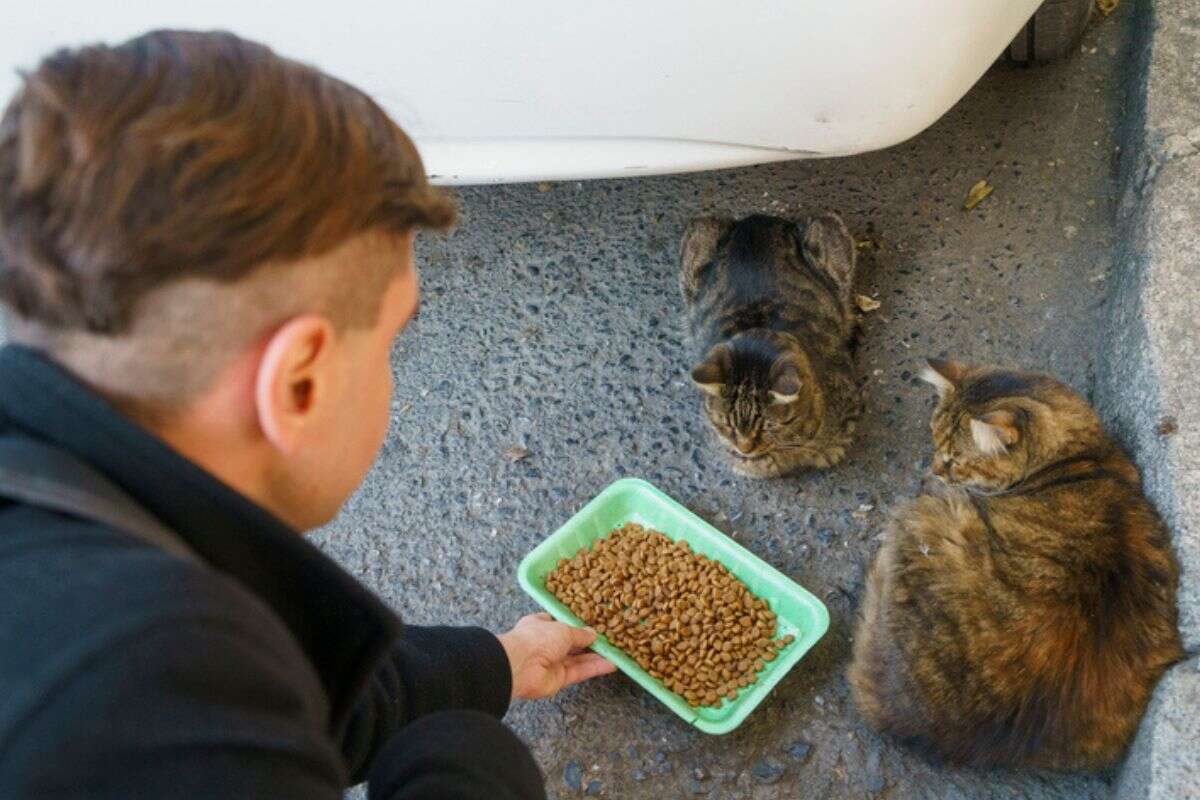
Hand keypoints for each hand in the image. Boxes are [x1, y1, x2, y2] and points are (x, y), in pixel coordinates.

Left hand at [497, 612, 615, 700]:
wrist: (520, 666)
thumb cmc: (537, 638)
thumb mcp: (563, 629)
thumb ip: (579, 633)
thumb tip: (592, 633)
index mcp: (540, 626)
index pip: (558, 624)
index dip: (574, 624)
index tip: (591, 625)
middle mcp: (545, 644)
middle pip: (571, 644)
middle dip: (588, 643)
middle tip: (608, 641)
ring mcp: (552, 663)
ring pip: (577, 659)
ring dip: (595, 657)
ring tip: (615, 653)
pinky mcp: (558, 680)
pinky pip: (579, 672)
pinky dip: (594, 668)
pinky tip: (611, 665)